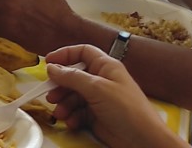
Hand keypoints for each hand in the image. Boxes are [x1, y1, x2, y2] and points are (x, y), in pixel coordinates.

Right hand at [45, 45, 185, 147]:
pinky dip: (72, 116)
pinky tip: (71, 122)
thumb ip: (72, 77)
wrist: (143, 141)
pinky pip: (78, 111)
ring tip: (60, 113)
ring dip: (64, 104)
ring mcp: (99, 98)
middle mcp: (101, 80)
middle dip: (60, 86)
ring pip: (73, 95)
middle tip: (51, 95)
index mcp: (106, 67)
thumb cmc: (125, 109)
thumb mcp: (97, 88)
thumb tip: (51, 68)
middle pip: (74, 76)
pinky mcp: (96, 115)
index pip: (83, 52)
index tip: (48, 62)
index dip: (65, 54)